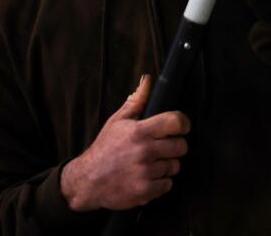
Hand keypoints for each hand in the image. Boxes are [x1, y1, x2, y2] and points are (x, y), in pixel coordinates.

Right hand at [60, 76, 189, 211]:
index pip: (176, 122)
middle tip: (162, 149)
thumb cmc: (105, 148)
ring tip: (150, 164)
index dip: (183, 124)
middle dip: (175, 147)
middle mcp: (144, 151)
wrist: (87, 181)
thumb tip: (148, 79)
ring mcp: (144, 172)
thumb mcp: (117, 121)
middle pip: (181, 146)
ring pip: (174, 167)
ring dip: (166, 166)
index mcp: (139, 131)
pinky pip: (167, 185)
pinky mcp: (144, 191)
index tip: (182, 128)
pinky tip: (147, 177)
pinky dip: (160, 183)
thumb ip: (136, 101)